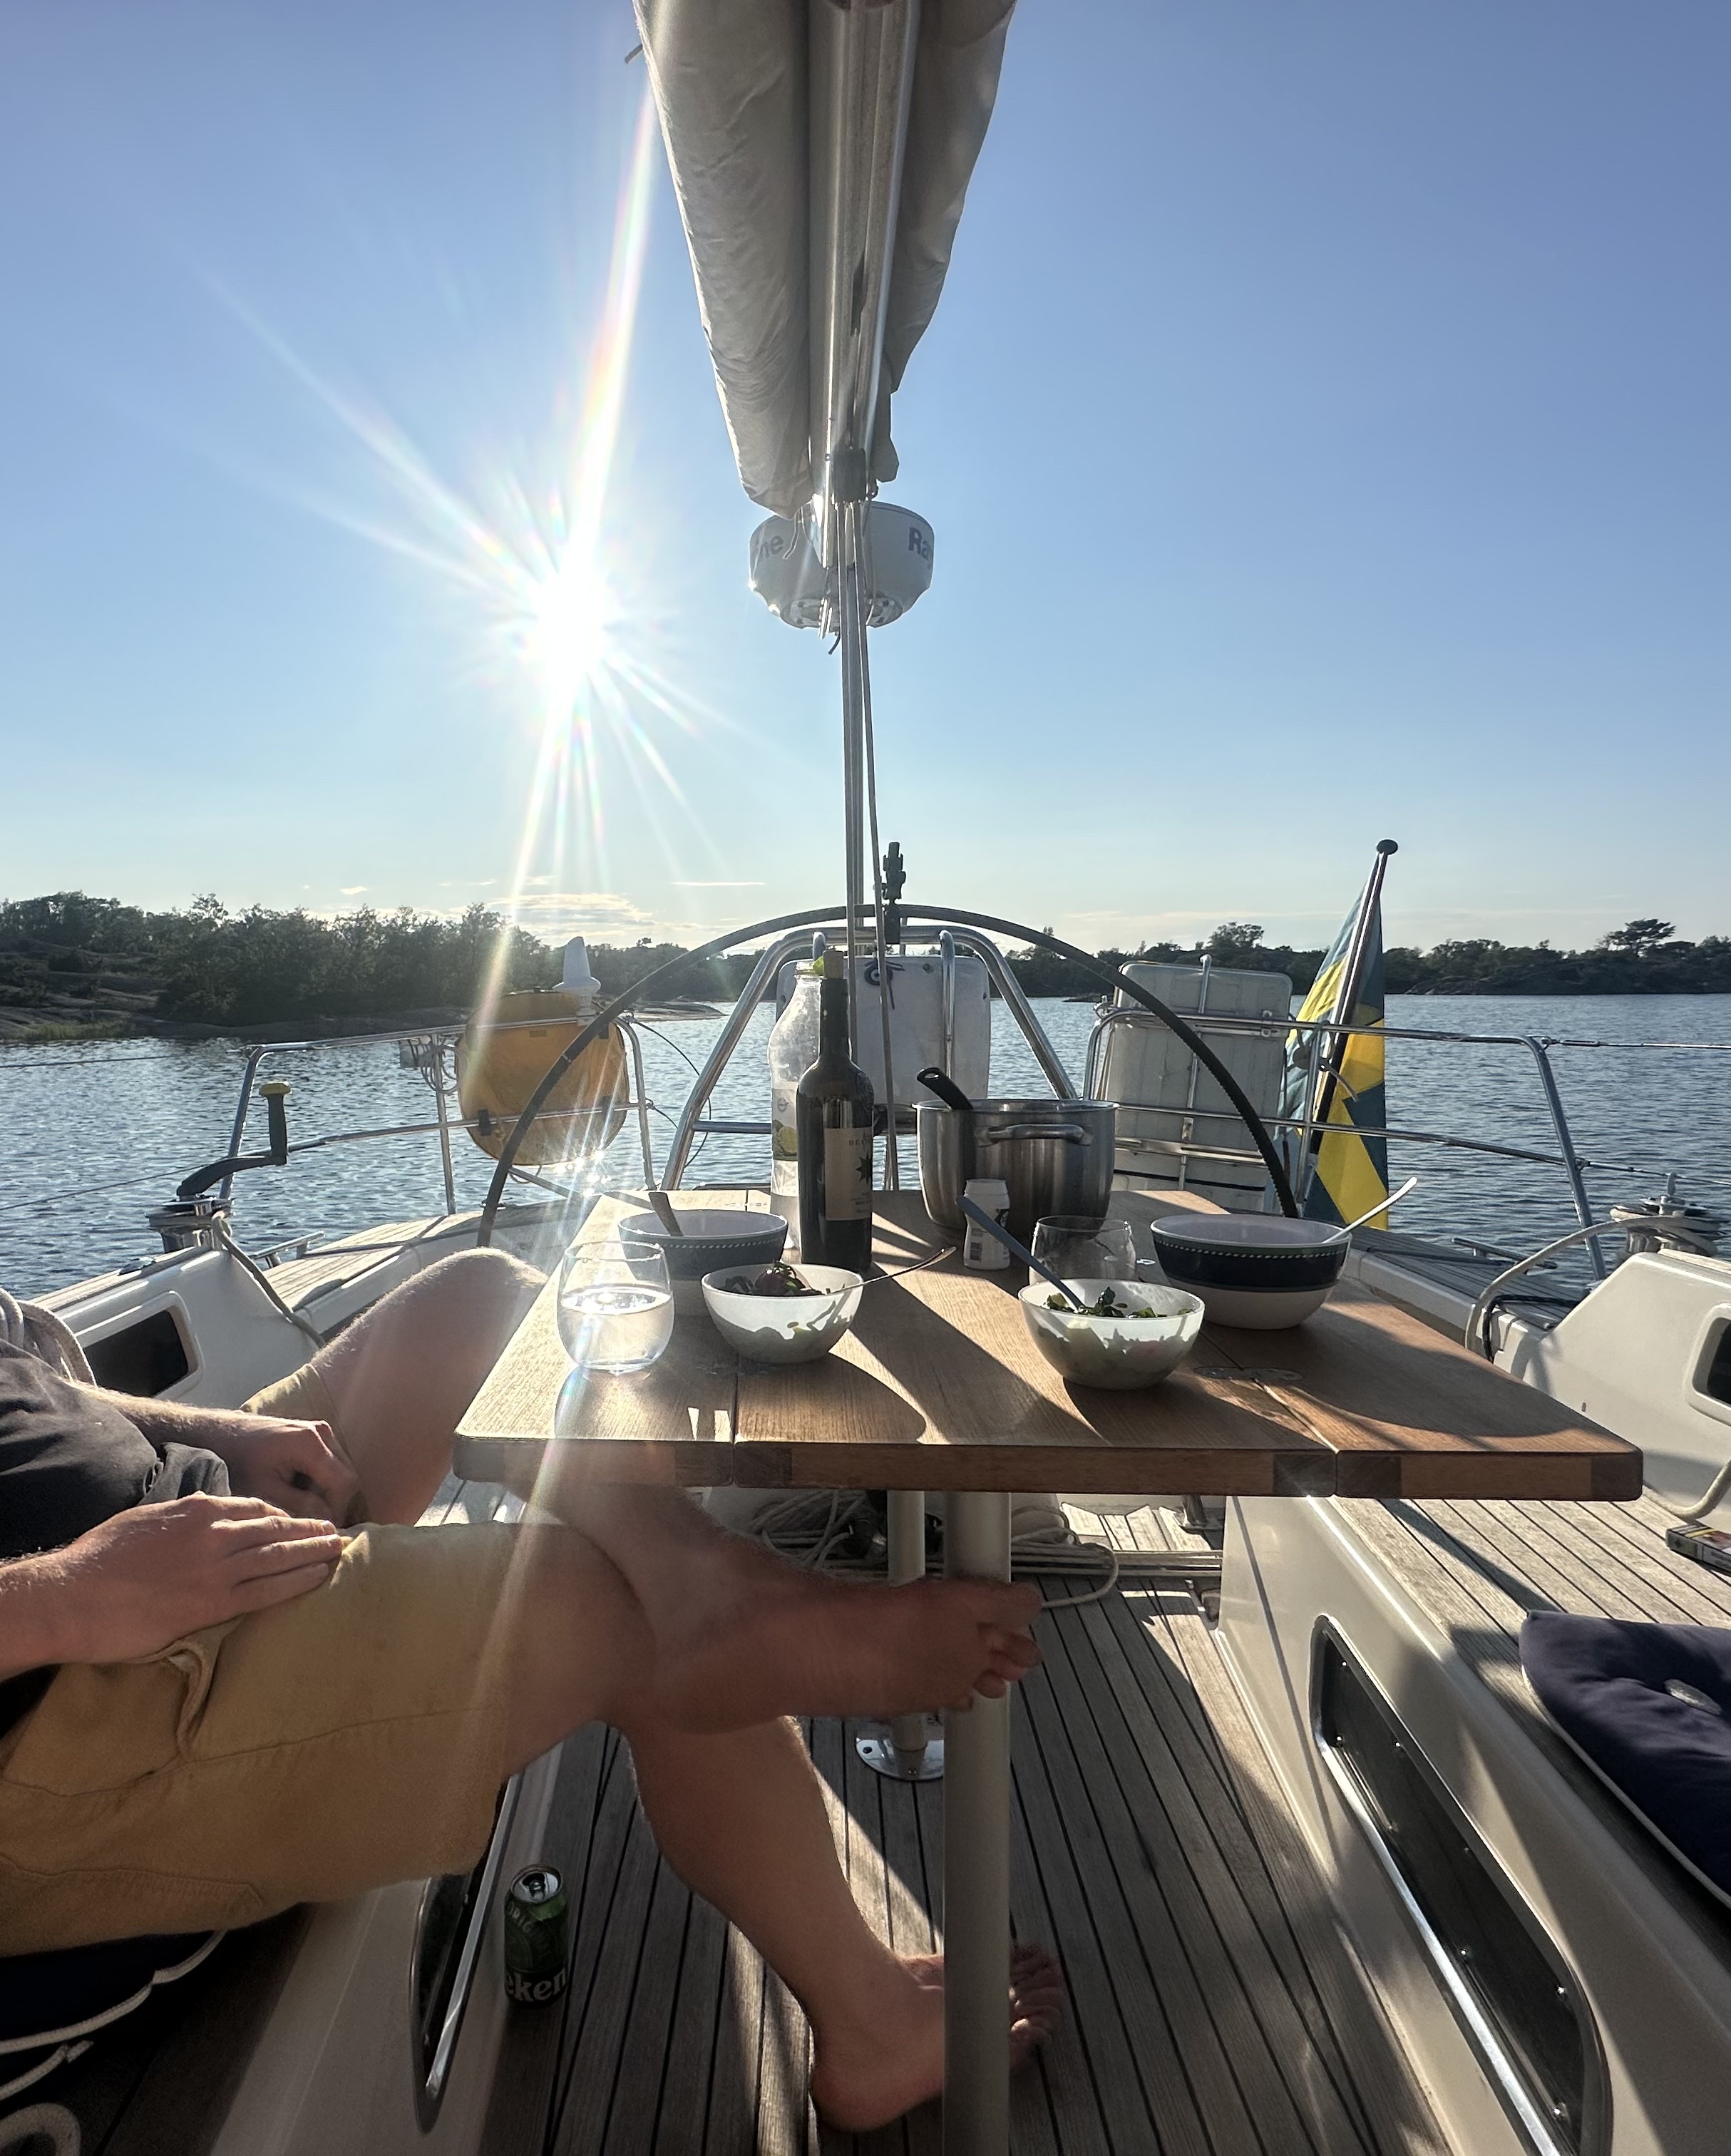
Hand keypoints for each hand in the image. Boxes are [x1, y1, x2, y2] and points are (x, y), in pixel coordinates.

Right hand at [32, 1495, 344, 1666]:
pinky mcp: (212, 1603)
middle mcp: (213, 1533)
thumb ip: (177, 1520)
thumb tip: (193, 1522)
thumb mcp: (144, 1520)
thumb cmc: (99, 1559)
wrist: (74, 1594)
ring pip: (279, 1554)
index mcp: (195, 1511)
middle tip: (335, 1530)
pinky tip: (321, 1576)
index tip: (297, 1520)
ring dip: (314, 1550)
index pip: (252, 1508)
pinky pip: (268, 1589)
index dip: (280, 1515)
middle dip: (308, 1529)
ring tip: (340, 1548)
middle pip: (275, 1527)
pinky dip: (299, 1580)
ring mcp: (216, 1568)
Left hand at [218, 1417, 361, 1524]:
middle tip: (316, 1525)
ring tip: (307, 1511)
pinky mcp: (315, 1433)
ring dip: (329, 1493)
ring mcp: (320, 1430)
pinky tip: (302, 1494)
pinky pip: (331, 1462)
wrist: (220, 1434)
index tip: (323, 1532)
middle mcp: (322, 1432)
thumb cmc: (237, 1463)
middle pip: (347, 1475)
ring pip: (341, 1469)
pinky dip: (323, 1481)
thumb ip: (300, 1506)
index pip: (344, 1483)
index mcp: (311, 1444)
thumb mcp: (265, 1491)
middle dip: (336, 1503)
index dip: (339, 1511)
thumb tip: (329, 1524)